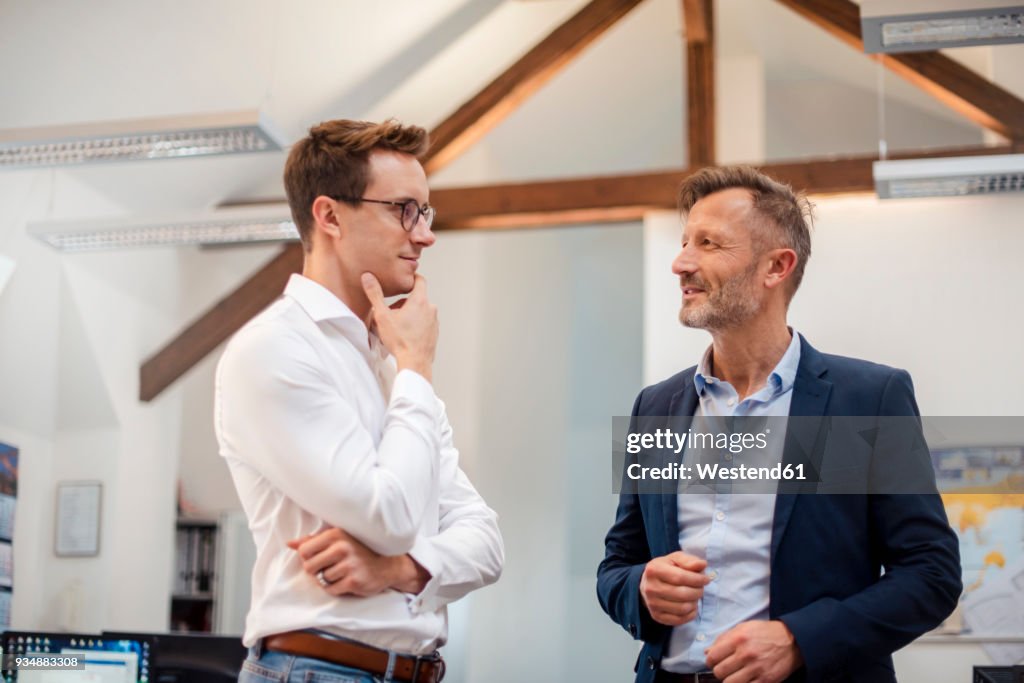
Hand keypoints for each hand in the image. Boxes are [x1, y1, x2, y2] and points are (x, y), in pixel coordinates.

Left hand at [287, 528, 429, 596]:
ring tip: (343, 573)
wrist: (388, 564)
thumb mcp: (338, 539)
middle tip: (331, 567)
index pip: (304, 551)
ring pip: (321, 580)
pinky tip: (347, 580)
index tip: (320, 557)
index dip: (309, 558)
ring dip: (329, 580)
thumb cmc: (359, 550)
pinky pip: (332, 590)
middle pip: (309, 567)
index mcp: (336, 534)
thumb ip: (313, 540)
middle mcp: (343, 547)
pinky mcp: (354, 581)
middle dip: (317, 571)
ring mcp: (349, 565)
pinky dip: (337, 588)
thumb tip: (289, 543)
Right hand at [362, 272, 437, 381]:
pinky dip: (415, 326)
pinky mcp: (434, 333)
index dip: (411, 279)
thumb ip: (375, 294)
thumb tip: (368, 277)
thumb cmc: (400, 341)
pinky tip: (404, 335)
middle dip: (403, 303)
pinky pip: (424, 324)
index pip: (420, 280)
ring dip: (408, 315)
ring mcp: (434, 322)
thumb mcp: (382, 315)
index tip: (403, 282)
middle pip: (416, 298)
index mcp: (420, 301)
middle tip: (391, 313)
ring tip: (396, 327)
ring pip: (420, 312)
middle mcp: (430, 309)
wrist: (415, 362)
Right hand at [639, 552, 709, 625]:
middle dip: (698, 591)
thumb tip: (702, 565)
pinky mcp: (657, 616)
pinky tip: (691, 605)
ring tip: (695, 595)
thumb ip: (689, 561)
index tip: (706, 579)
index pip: (681, 577)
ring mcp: (652, 604)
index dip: (697, 579)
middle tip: (701, 588)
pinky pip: (680, 619)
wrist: (648, 583)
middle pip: (683, 594)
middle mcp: (650, 588)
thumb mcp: (675, 559)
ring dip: (695, 602)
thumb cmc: (666, 569)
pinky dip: (691, 613)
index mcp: (654, 570)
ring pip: (683, 608)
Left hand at [704, 620, 802, 682]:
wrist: (792, 641)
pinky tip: (745, 679)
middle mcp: (746, 654)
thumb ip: (723, 639)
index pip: (712, 657)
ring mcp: (756, 669)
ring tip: (734, 675)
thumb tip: (707, 652)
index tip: (714, 661)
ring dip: (729, 680)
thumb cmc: (764, 633)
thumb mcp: (742, 628)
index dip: (710, 661)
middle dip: (719, 671)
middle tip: (725, 669)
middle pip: (719, 672)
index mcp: (738, 639)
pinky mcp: (765, 680)